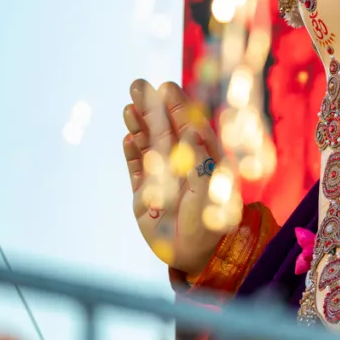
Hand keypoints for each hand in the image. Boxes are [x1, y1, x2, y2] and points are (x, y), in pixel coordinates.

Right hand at [123, 80, 240, 275]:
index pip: (189, 125)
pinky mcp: (144, 196)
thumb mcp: (211, 191)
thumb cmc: (212, 223)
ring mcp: (163, 178)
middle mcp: (182, 164)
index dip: (177, 106)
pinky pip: (137, 170)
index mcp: (204, 158)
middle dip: (151, 107)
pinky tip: (128, 138)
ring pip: (148, 145)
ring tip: (129, 107)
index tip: (165, 87)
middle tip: (137, 84)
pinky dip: (132, 154)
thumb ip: (201, 161)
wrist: (197, 255)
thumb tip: (193, 130)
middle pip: (164, 129)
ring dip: (139, 126)